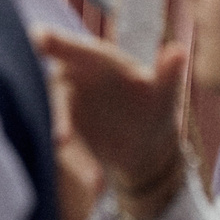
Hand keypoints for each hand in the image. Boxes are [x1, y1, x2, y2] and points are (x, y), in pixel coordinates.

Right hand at [34, 31, 186, 216]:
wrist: (146, 143)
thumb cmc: (153, 104)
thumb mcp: (164, 92)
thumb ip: (168, 73)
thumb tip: (180, 51)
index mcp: (95, 59)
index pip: (72, 48)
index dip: (53, 41)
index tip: (39, 37)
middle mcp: (72, 80)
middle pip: (54, 88)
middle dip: (57, 109)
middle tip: (61, 135)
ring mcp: (64, 109)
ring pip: (58, 123)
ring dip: (67, 144)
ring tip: (84, 165)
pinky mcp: (65, 137)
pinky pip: (67, 151)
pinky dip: (80, 165)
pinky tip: (97, 183)